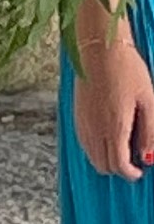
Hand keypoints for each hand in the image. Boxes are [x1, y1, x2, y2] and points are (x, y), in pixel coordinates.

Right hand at [74, 33, 153, 179]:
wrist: (100, 50)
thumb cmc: (127, 70)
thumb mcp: (148, 100)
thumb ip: (150, 132)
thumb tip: (149, 157)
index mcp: (114, 128)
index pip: (119, 166)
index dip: (131, 173)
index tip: (140, 170)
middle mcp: (94, 130)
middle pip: (103, 166)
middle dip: (119, 169)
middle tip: (133, 160)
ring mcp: (83, 124)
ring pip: (92, 157)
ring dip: (107, 159)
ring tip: (122, 146)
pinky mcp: (77, 116)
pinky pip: (85, 143)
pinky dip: (96, 148)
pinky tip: (109, 134)